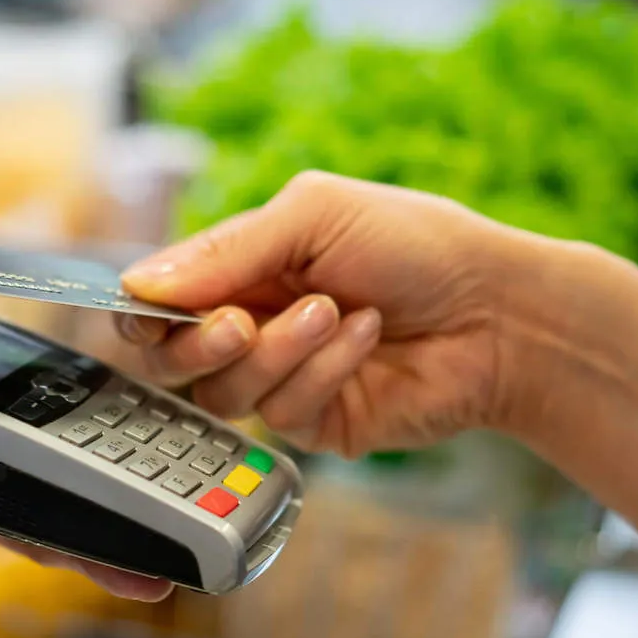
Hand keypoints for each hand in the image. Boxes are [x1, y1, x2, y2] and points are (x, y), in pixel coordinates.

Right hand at [117, 171, 530, 456]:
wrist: (499, 310)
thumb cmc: (416, 244)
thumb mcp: (316, 214)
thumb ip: (227, 250)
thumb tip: (139, 284)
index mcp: (242, 269)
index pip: (160, 300)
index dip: (144, 309)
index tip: (148, 309)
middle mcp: (252, 325)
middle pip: (171, 360)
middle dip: (197, 344)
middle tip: (241, 323)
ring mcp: (283, 378)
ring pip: (224, 393)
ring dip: (280, 350)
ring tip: (336, 311)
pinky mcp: (318, 423)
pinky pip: (284, 413)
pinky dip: (324, 370)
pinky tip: (366, 337)